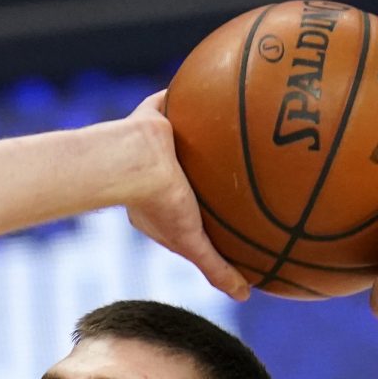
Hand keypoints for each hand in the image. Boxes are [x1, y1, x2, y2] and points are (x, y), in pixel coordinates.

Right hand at [119, 92, 251, 300]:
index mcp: (157, 201)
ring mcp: (150, 142)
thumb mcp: (192, 243)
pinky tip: (220, 83)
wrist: (131, 164)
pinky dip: (189, 89)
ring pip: (180, 135)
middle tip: (229, 166)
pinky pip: (172, 98)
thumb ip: (216, 267)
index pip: (186, 205)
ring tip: (226, 122)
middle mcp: (154, 171)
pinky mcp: (151, 115)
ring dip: (198, 128)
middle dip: (203, 166)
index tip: (223, 208)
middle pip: (186, 169)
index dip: (203, 206)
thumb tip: (246, 295)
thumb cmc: (159, 205)